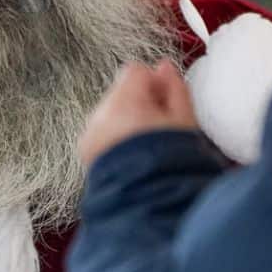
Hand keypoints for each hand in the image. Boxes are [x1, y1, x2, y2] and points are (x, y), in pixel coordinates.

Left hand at [77, 59, 198, 166]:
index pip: (136, 71)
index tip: (167, 104)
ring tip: (148, 146)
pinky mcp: (86, 152)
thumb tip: (166, 67)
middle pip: (121, 92)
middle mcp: (100, 115)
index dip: (155, 84)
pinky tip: (135, 156)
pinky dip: (117, 139)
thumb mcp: (184, 123)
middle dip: (141, 104)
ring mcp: (90, 134)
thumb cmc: (171, 164)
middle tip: (161, 128)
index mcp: (124, 103)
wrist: (150, 204)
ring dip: (128, 122)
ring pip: (111, 113)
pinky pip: (103, 132)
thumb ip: (176, 89)